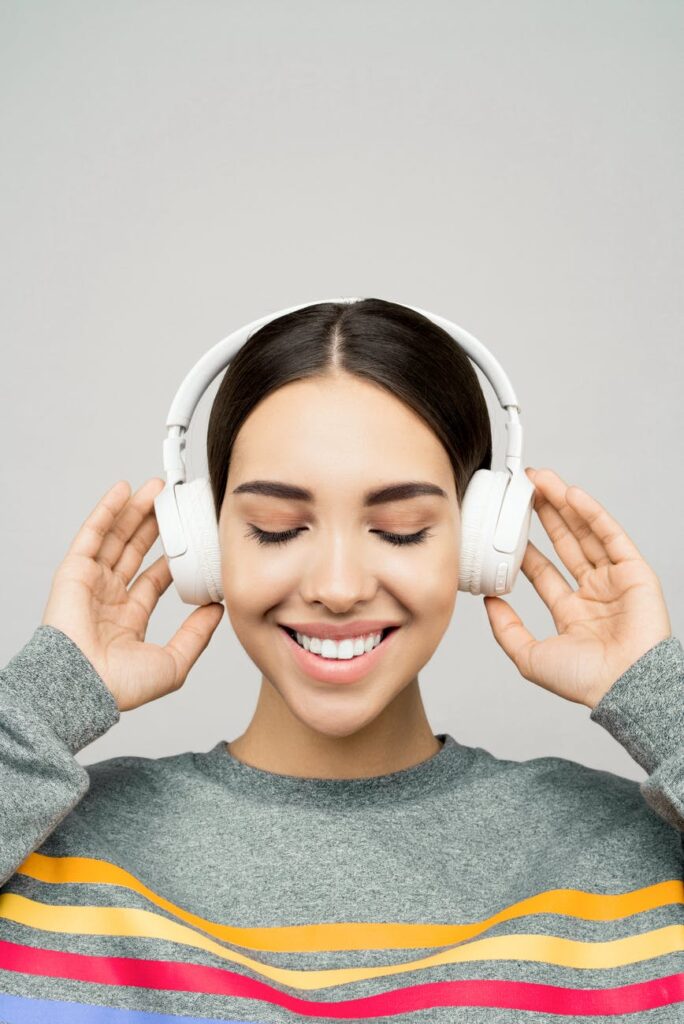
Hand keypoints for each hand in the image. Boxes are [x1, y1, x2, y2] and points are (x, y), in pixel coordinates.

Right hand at [40, 478, 224, 711]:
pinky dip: (107, 510)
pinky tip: (124, 490)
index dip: (173, 556)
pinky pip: (92, 534)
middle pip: (135, 551)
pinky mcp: (74, 572)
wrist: (84, 686)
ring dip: (136, 510)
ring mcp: (90, 583)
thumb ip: (196, 634)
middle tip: (175, 502)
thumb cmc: (120, 685)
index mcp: (128, 619)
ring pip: (117, 537)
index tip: (193, 537)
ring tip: (157, 487)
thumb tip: (218, 610)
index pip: (154, 578)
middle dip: (155, 525)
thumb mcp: (174, 662)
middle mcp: (108, 598)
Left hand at [483, 467, 671, 709]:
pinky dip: (592, 514)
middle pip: (565, 544)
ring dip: (564, 505)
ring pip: (586, 533)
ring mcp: (615, 581)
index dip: (526, 546)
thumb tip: (488, 603)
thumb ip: (506, 629)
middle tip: (524, 490)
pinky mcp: (635, 572)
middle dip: (544, 515)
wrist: (624, 686)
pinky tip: (571, 495)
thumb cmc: (586, 681)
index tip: (507, 525)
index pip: (543, 571)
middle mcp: (594, 594)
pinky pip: (611, 536)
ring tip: (542, 480)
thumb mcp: (530, 657)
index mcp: (572, 613)